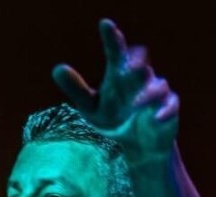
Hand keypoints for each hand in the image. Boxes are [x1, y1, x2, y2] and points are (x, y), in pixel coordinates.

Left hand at [52, 19, 178, 158]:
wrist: (139, 143)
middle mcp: (139, 80)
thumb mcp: (91, 107)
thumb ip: (76, 89)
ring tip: (134, 103)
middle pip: (140, 64)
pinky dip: (163, 112)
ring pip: (157, 87)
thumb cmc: (113, 118)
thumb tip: (56, 69)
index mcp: (119, 75)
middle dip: (137, 62)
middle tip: (129, 64)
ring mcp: (156, 94)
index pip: (115, 53)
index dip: (111, 39)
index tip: (104, 24)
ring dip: (146, 95)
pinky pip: (169, 107)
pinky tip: (155, 118)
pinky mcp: (168, 110)